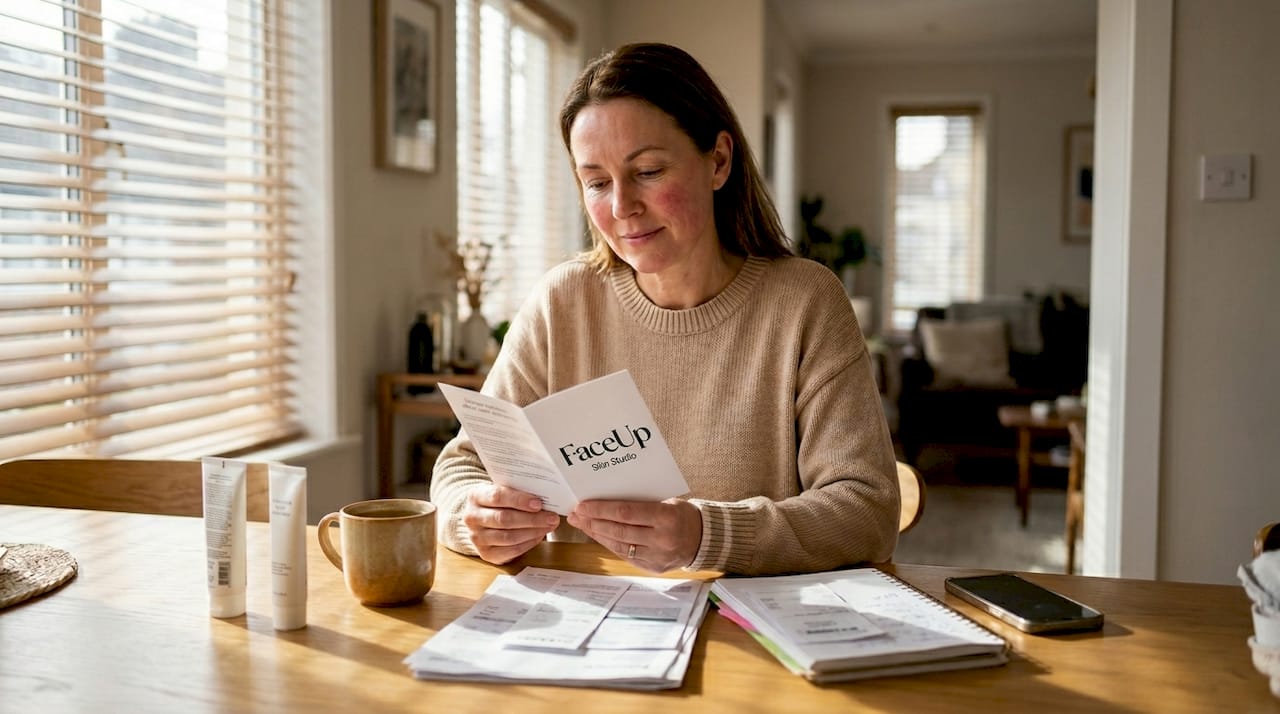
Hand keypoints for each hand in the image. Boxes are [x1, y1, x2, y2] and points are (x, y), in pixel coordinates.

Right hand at [462, 485, 559, 563]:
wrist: (482, 518)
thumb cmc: (498, 502)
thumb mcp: (503, 490)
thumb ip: (518, 491)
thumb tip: (544, 497)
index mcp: (475, 496)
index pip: (497, 497)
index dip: (519, 500)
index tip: (539, 503)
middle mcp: (472, 517)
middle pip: (504, 519)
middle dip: (532, 519)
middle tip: (551, 517)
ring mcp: (477, 538)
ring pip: (509, 537)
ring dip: (533, 532)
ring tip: (549, 526)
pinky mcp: (486, 553)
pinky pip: (511, 550)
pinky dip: (529, 543)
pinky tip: (539, 535)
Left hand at [567, 498, 701, 572]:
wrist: (704, 539)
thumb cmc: (682, 514)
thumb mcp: (666, 501)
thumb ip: (640, 502)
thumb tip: (605, 499)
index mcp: (666, 517)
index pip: (626, 513)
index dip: (601, 509)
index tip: (582, 505)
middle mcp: (662, 539)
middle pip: (619, 530)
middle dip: (593, 522)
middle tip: (575, 514)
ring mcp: (657, 557)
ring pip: (619, 545)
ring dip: (597, 534)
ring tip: (581, 524)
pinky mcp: (653, 568)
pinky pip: (625, 555)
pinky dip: (609, 544)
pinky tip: (598, 535)